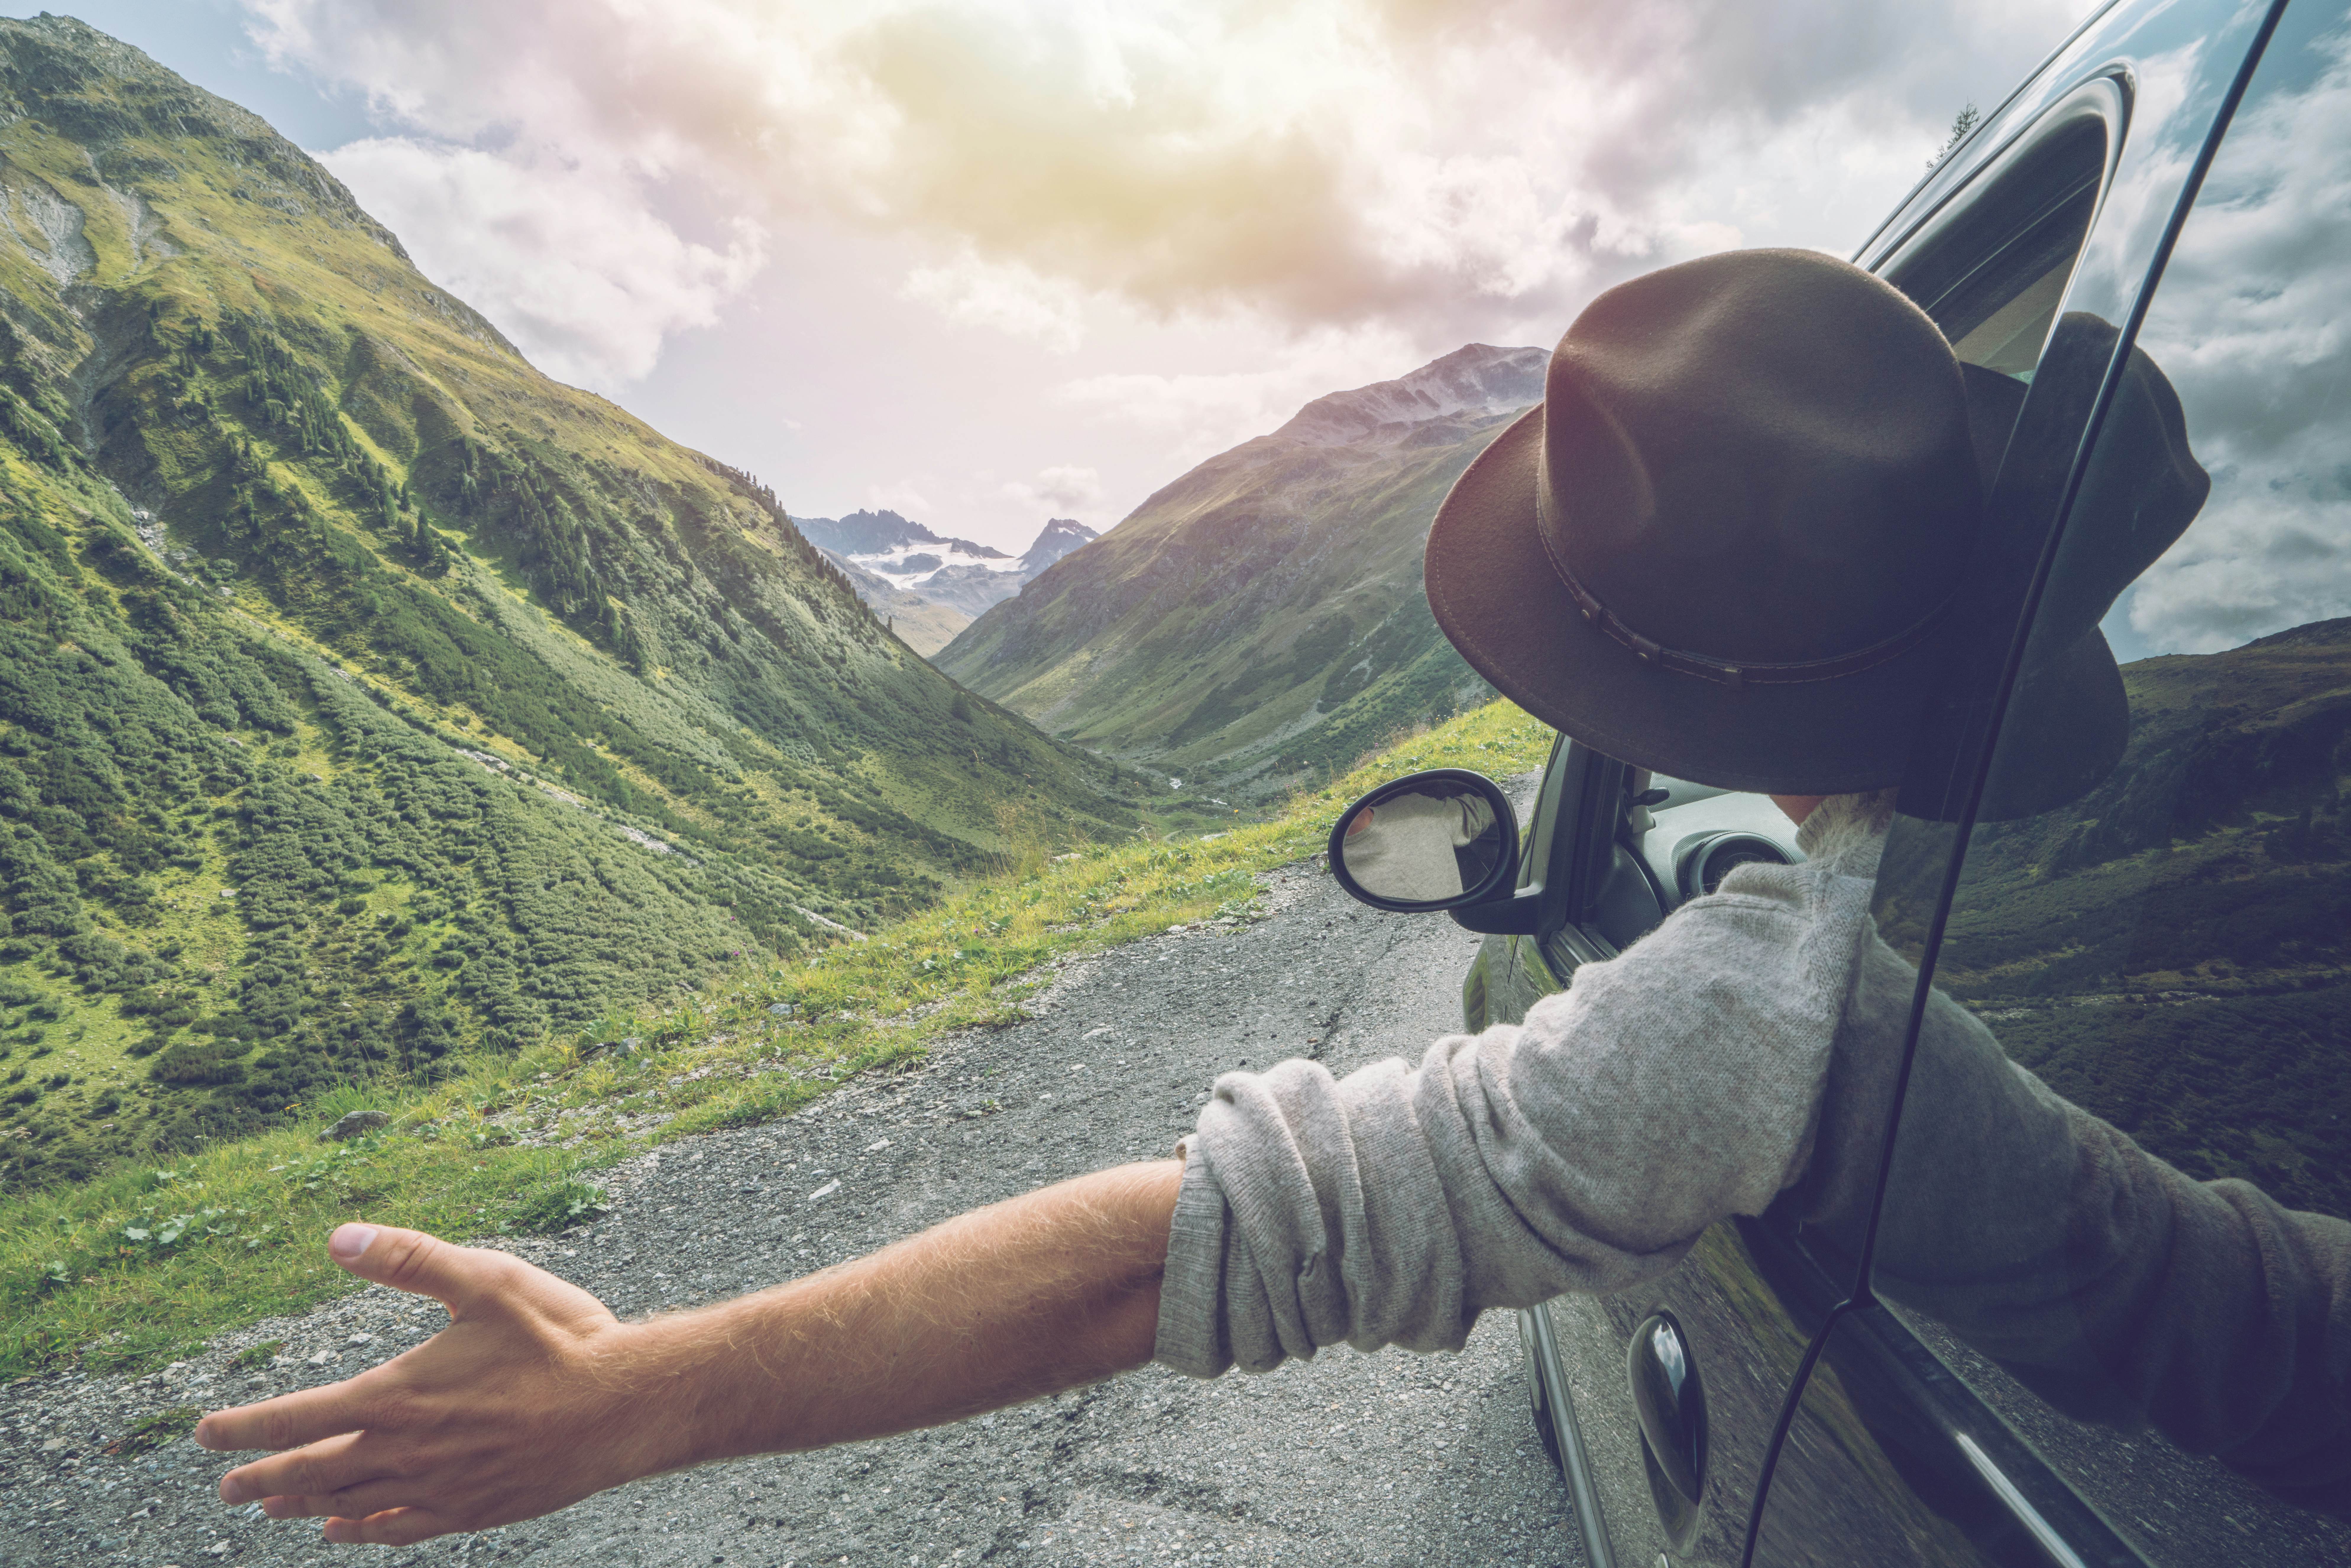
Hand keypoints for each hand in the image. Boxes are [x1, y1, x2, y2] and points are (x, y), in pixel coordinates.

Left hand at [197, 1223, 662, 1545]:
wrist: (624, 1405)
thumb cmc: (560, 1338)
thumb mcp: (487, 1279)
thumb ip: (411, 1259)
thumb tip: (338, 1238)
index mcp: (399, 1396)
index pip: (297, 1417)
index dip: (244, 1427)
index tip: (205, 1434)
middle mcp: (407, 1451)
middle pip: (311, 1469)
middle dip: (259, 1475)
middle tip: (225, 1483)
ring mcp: (438, 1487)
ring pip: (348, 1501)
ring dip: (301, 1501)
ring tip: (270, 1502)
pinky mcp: (471, 1508)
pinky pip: (398, 1528)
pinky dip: (361, 1529)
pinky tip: (344, 1528)